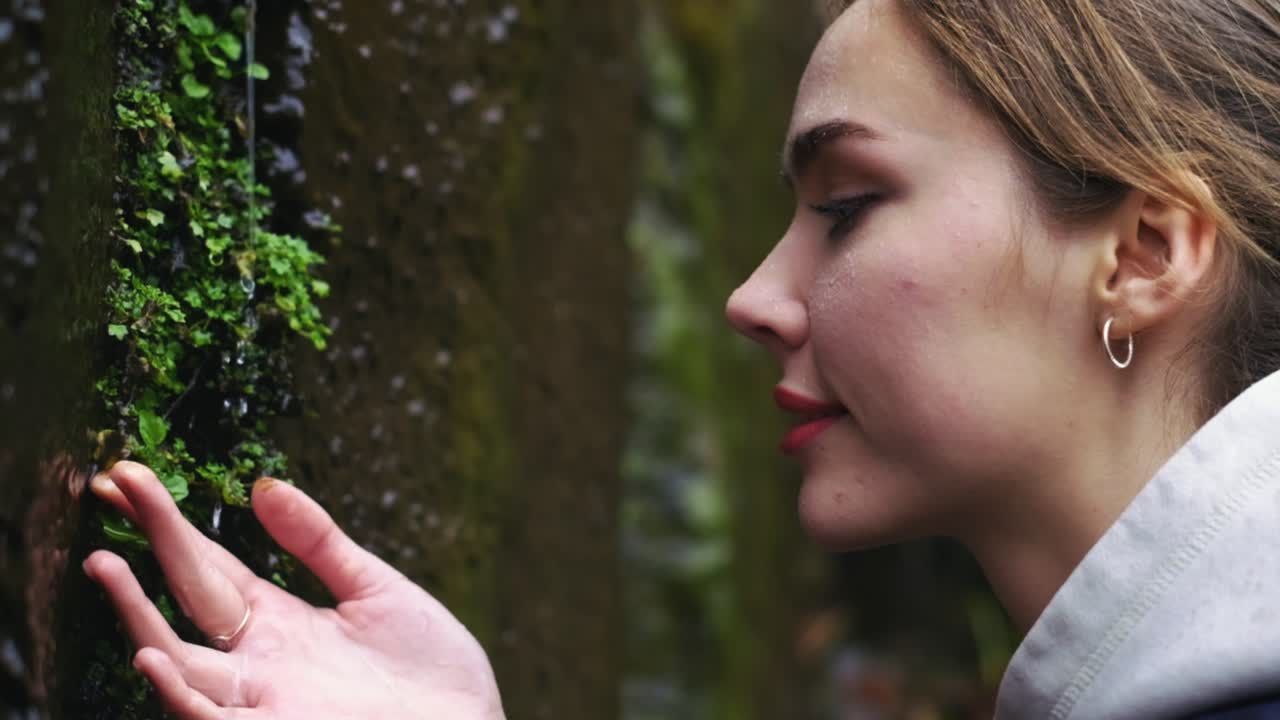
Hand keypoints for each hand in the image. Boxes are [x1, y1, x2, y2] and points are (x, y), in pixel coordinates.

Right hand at [84, 461, 505, 719]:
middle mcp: (258, 663)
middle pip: (186, 598)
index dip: (170, 523)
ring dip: (139, 616)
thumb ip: (319, 543)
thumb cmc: (428, 670)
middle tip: (109, 486)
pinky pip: (211, 719)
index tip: (130, 476)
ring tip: (105, 562)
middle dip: (149, 545)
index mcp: (278, 623)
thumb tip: (263, 483)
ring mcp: (264, 702)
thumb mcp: (376, 591)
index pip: (208, 565)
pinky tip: (150, 657)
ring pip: (180, 662)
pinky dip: (179, 692)